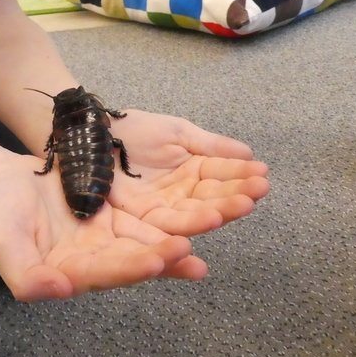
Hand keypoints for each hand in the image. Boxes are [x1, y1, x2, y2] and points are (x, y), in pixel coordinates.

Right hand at [0, 155, 210, 301]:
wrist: (2, 182)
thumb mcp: (3, 243)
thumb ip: (24, 275)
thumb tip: (58, 291)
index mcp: (70, 273)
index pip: (104, 273)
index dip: (129, 267)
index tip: (155, 261)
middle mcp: (96, 263)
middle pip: (135, 261)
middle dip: (164, 257)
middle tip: (191, 248)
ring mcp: (109, 242)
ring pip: (149, 243)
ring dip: (179, 239)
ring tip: (209, 229)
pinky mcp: (117, 220)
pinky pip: (150, 223)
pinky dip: (173, 220)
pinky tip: (201, 217)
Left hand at [104, 110, 269, 235]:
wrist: (92, 134)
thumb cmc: (134, 130)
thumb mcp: (177, 132)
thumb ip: (211, 145)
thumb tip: (248, 153)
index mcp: (192, 173)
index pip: (221, 177)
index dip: (241, 177)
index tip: (263, 175)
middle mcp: (181, 196)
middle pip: (212, 200)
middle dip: (236, 195)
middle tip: (259, 191)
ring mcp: (162, 211)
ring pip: (195, 215)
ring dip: (220, 211)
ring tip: (242, 204)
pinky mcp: (141, 222)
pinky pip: (167, 226)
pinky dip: (190, 225)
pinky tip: (211, 219)